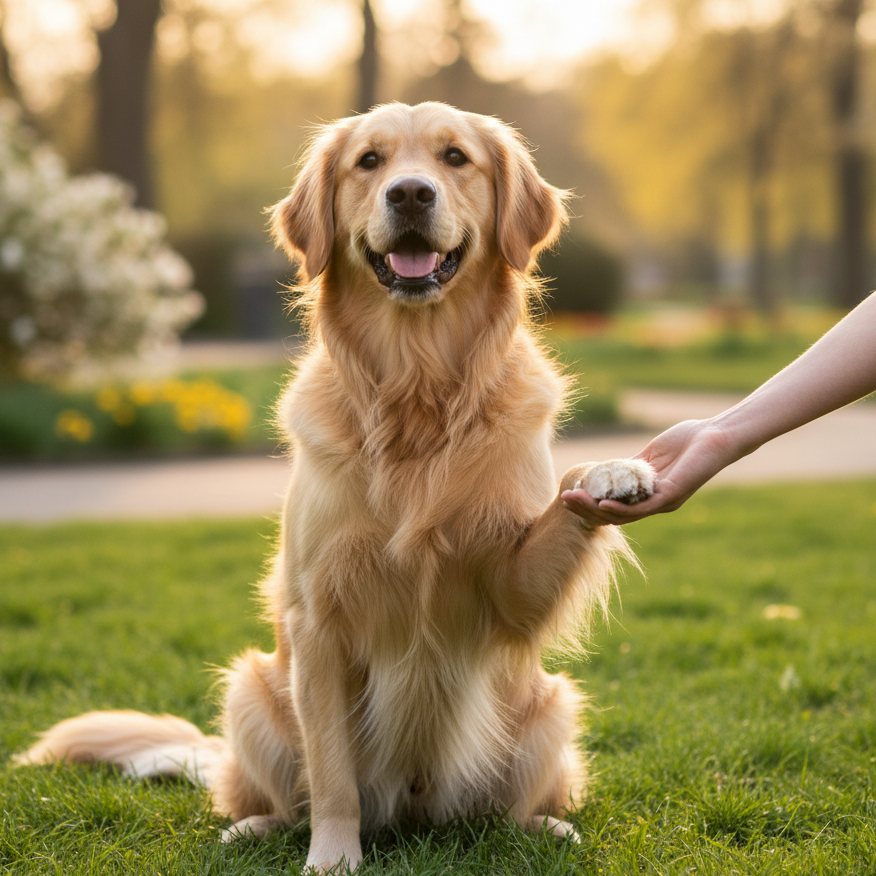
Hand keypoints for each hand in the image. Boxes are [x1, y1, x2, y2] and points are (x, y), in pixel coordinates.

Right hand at [561, 419, 736, 525]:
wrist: (716, 436)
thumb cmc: (688, 441)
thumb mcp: (651, 455)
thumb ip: (631, 465)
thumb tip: (608, 468)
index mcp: (649, 495)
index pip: (614, 508)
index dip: (590, 505)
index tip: (568, 495)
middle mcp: (656, 503)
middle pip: (615, 515)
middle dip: (587, 509)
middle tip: (565, 500)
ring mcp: (664, 502)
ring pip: (625, 515)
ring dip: (596, 510)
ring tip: (575, 501)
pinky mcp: (672, 495)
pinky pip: (643, 507)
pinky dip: (621, 509)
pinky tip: (603, 504)